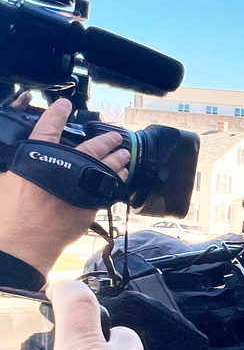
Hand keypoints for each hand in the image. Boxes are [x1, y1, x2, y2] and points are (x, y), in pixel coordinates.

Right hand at [0, 96, 130, 276]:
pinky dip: (116, 181)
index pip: (46, 128)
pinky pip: (108, 189)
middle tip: (115, 136)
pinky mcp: (89, 206)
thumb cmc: (8, 215)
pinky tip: (121, 177)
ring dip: (116, 160)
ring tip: (125, 154)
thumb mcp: (6, 181)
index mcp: (35, 159)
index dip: (55, 114)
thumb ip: (17, 167)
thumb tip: (21, 160)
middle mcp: (62, 170)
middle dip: (104, 141)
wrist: (22, 244)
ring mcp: (79, 188)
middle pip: (89, 149)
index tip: (65, 105)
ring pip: (105, 168)